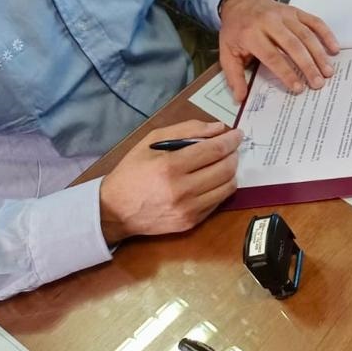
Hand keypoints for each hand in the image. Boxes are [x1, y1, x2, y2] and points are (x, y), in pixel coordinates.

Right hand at [99, 120, 241, 243]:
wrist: (114, 211)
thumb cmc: (132, 172)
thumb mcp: (150, 142)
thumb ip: (185, 130)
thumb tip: (218, 127)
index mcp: (170, 167)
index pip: (214, 150)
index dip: (230, 140)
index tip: (237, 134)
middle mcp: (182, 190)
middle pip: (226, 168)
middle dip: (233, 154)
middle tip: (230, 148)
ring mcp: (188, 209)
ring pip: (227, 186)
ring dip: (231, 171)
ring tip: (223, 163)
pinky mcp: (191, 222)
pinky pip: (218, 201)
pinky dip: (221, 188)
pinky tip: (212, 180)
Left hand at [218, 0, 339, 101]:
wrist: (241, 2)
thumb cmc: (236, 30)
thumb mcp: (227, 53)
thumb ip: (234, 76)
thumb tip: (240, 98)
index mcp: (251, 34)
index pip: (272, 56)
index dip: (286, 73)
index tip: (298, 88)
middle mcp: (269, 23)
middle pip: (293, 46)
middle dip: (307, 66)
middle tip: (318, 83)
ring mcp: (284, 15)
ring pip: (306, 35)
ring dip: (319, 54)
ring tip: (328, 72)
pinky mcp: (295, 11)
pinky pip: (314, 21)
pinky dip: (326, 34)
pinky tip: (334, 49)